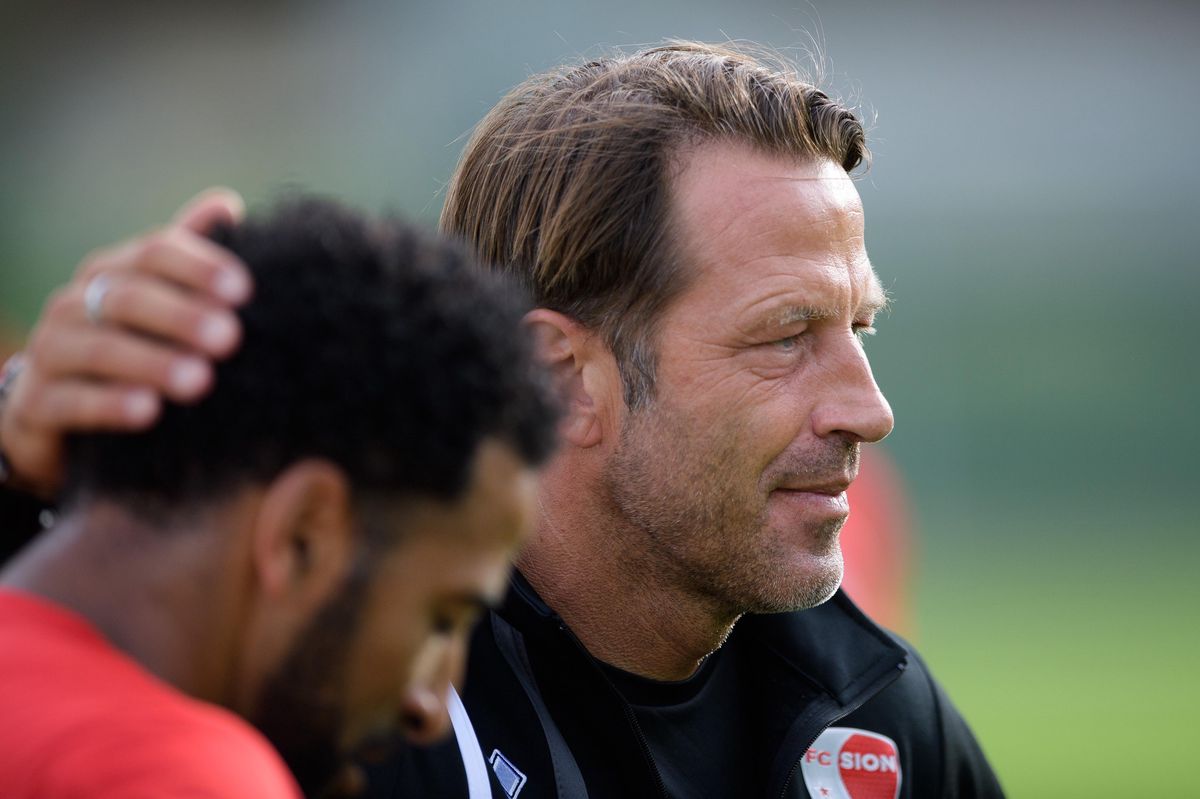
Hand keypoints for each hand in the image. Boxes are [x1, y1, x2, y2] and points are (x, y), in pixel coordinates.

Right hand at [0, 188, 251, 496]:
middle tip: (231, 338)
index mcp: (112, 271)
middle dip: (182, 317)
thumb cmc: (128, 346)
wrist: (60, 413)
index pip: (155, 252)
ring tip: (200, 380)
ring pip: (100, 348)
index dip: (199, 267)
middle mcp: (74, 301)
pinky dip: (110, 405)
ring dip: (153, 363)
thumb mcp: (161, 303)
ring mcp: (50, 349)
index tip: (244, 290)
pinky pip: (71, 401)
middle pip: (128, 297)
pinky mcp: (34, 403)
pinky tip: (149, 413)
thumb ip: (189, 258)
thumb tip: (227, 202)